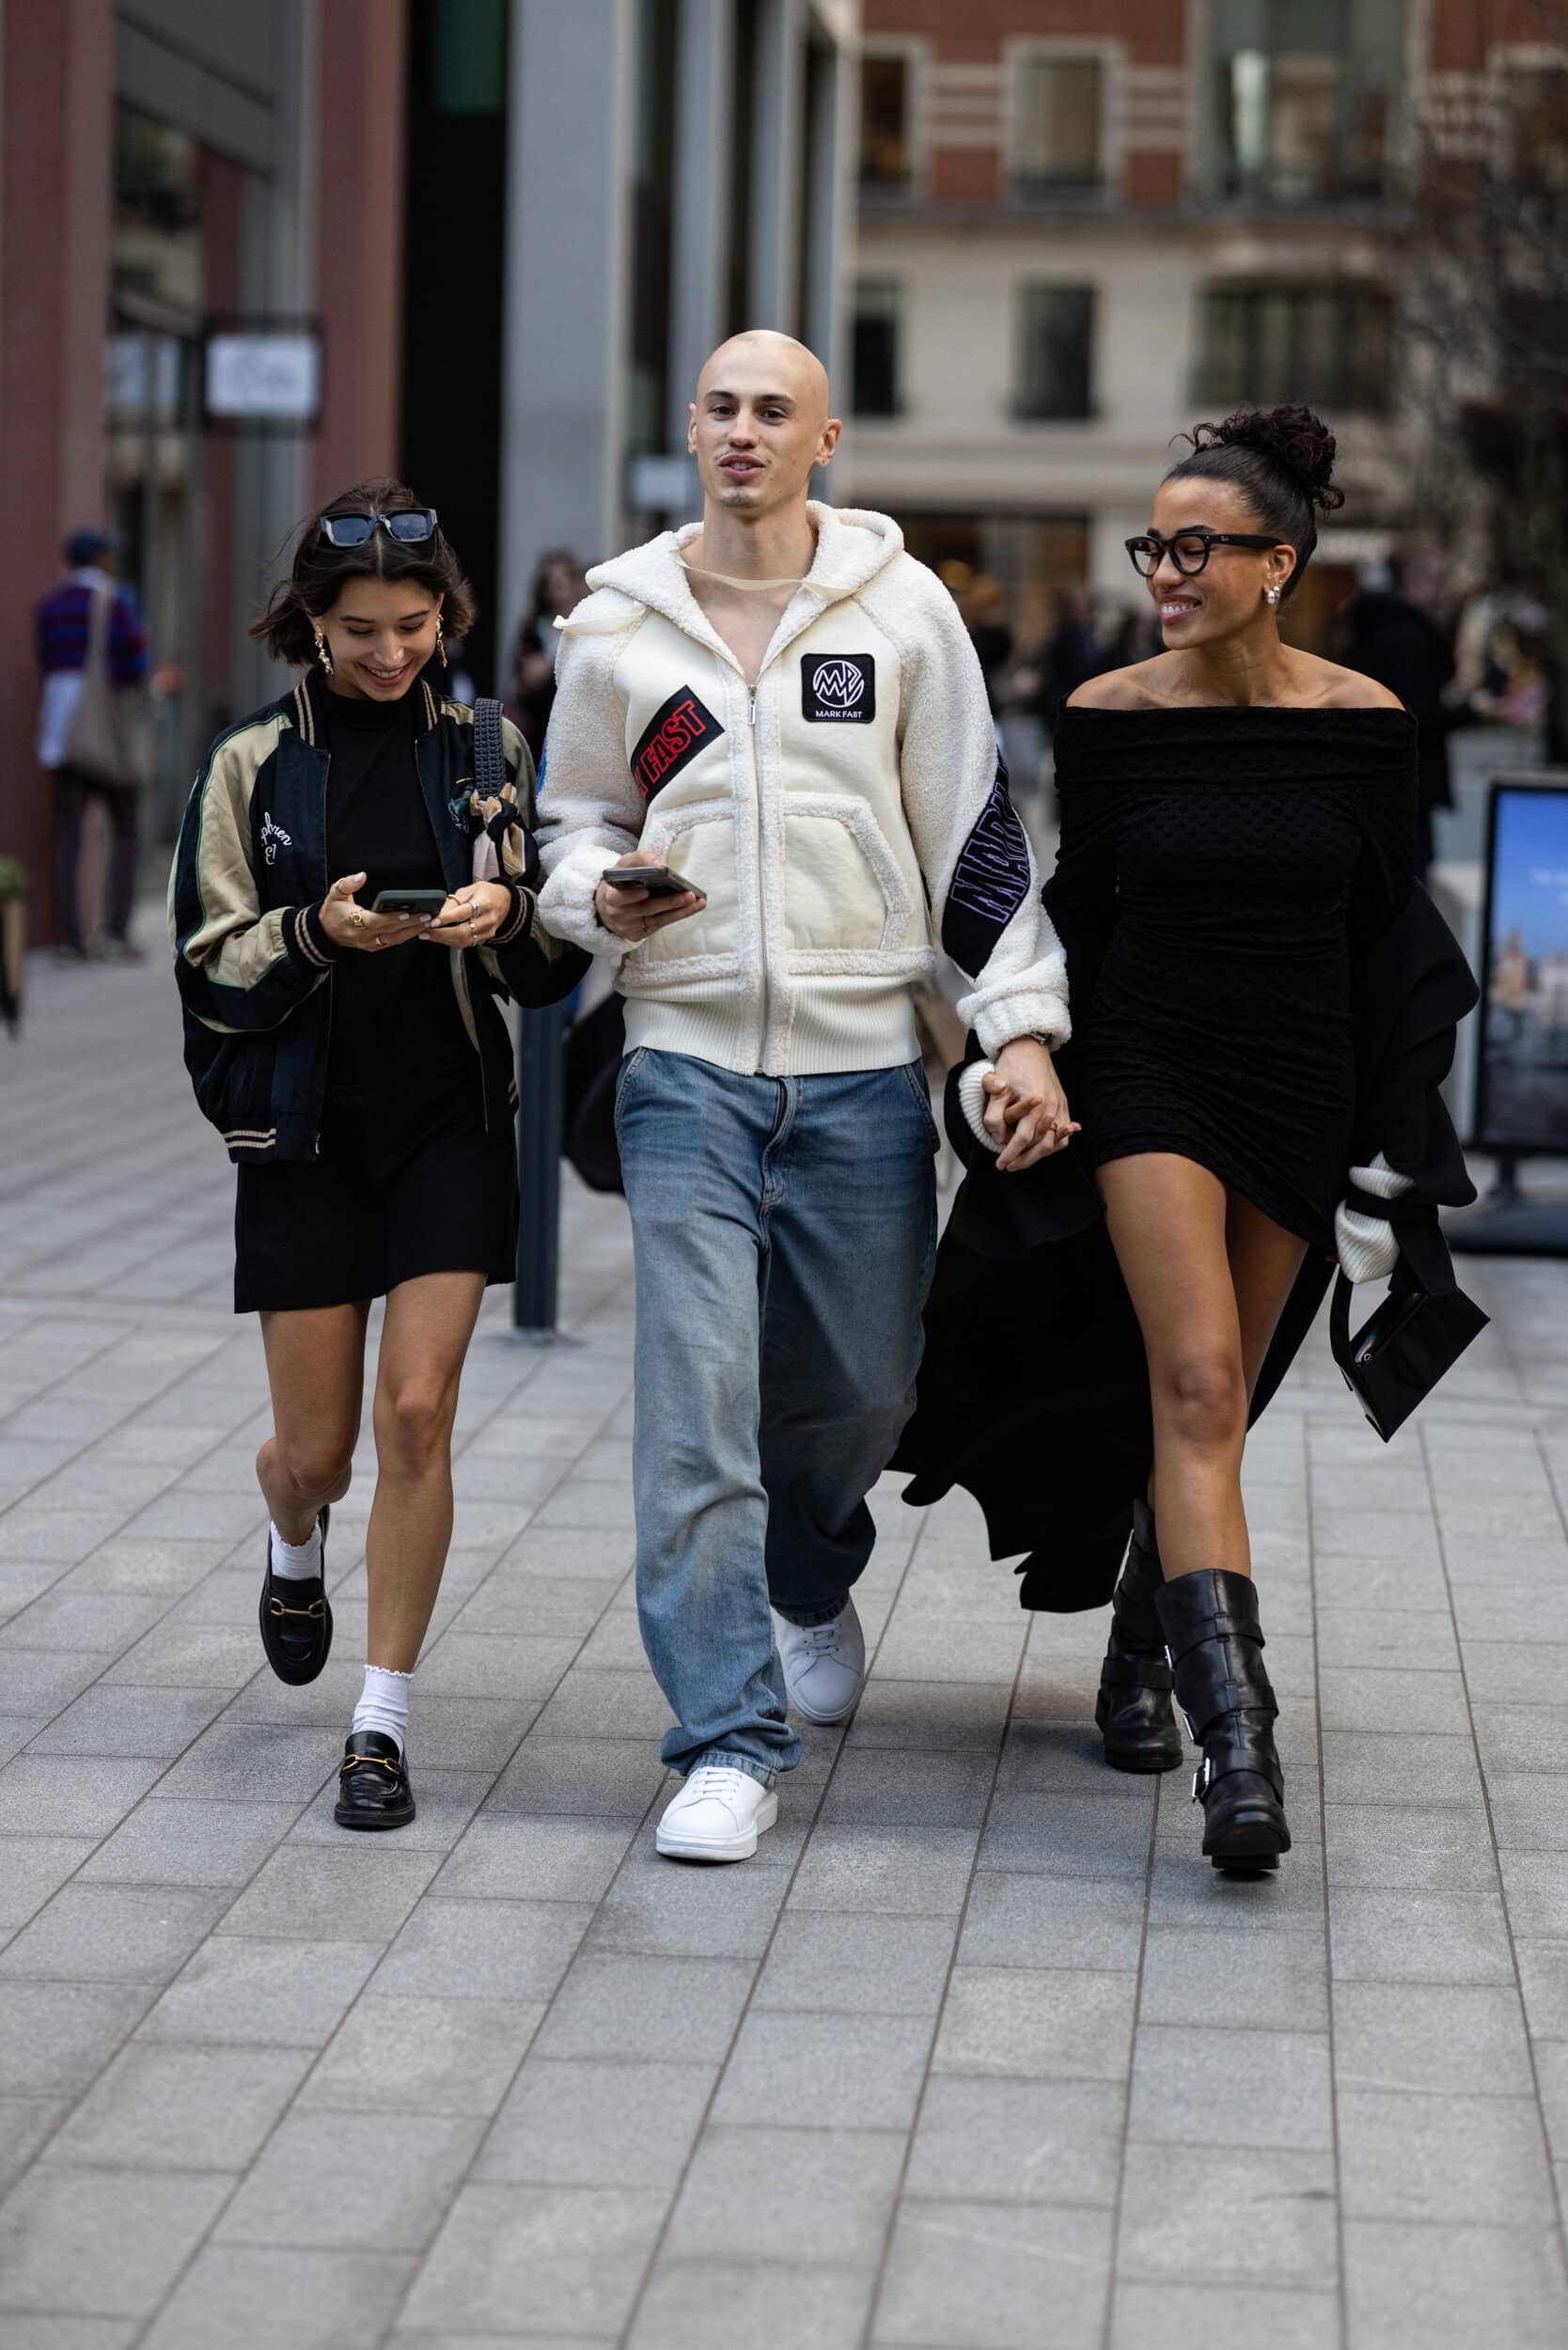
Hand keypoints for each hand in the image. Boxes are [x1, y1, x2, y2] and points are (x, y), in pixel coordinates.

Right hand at [318, 872, 430, 954]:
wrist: (325, 932)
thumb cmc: (332, 911)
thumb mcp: (335, 893)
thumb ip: (347, 883)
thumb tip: (361, 876)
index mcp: (353, 922)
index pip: (376, 921)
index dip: (392, 917)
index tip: (407, 911)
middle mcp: (363, 936)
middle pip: (391, 931)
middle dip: (411, 924)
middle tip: (428, 915)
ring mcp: (370, 944)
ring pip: (395, 939)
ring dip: (413, 931)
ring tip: (429, 921)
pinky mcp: (375, 947)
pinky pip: (394, 942)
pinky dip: (407, 935)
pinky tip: (420, 927)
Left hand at [421, 880, 512, 946]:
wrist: (505, 901)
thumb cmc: (486, 893)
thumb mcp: (469, 890)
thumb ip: (453, 902)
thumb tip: (437, 912)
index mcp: (484, 903)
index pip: (463, 913)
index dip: (447, 918)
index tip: (432, 921)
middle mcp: (488, 919)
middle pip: (463, 932)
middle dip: (441, 934)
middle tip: (426, 931)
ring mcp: (488, 931)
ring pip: (464, 941)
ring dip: (444, 940)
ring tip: (429, 935)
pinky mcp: (485, 938)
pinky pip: (467, 944)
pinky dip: (451, 942)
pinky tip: (441, 937)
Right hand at [593, 848, 705, 943]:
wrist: (606, 906)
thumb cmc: (620, 881)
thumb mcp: (624, 866)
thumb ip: (639, 859)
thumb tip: (660, 864)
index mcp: (609, 894)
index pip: (618, 896)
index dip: (631, 895)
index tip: (646, 890)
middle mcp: (617, 913)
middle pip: (645, 908)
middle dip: (668, 902)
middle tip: (688, 895)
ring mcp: (627, 926)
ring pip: (657, 919)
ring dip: (680, 910)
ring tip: (698, 901)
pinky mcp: (636, 935)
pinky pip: (661, 924)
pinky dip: (679, 915)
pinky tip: (694, 907)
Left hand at [984, 1037, 1078, 1172]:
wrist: (1029, 1046)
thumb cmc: (1010, 1066)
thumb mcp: (997, 1089)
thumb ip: (994, 1115)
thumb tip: (998, 1138)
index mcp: (1036, 1103)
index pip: (1023, 1139)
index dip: (1011, 1154)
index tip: (1000, 1165)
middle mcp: (1052, 1106)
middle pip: (1043, 1145)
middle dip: (1026, 1160)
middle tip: (1010, 1167)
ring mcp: (1061, 1105)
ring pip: (1056, 1141)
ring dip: (1040, 1154)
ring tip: (1023, 1160)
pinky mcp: (1064, 1103)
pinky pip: (1064, 1131)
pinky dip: (1054, 1143)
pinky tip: (1042, 1148)